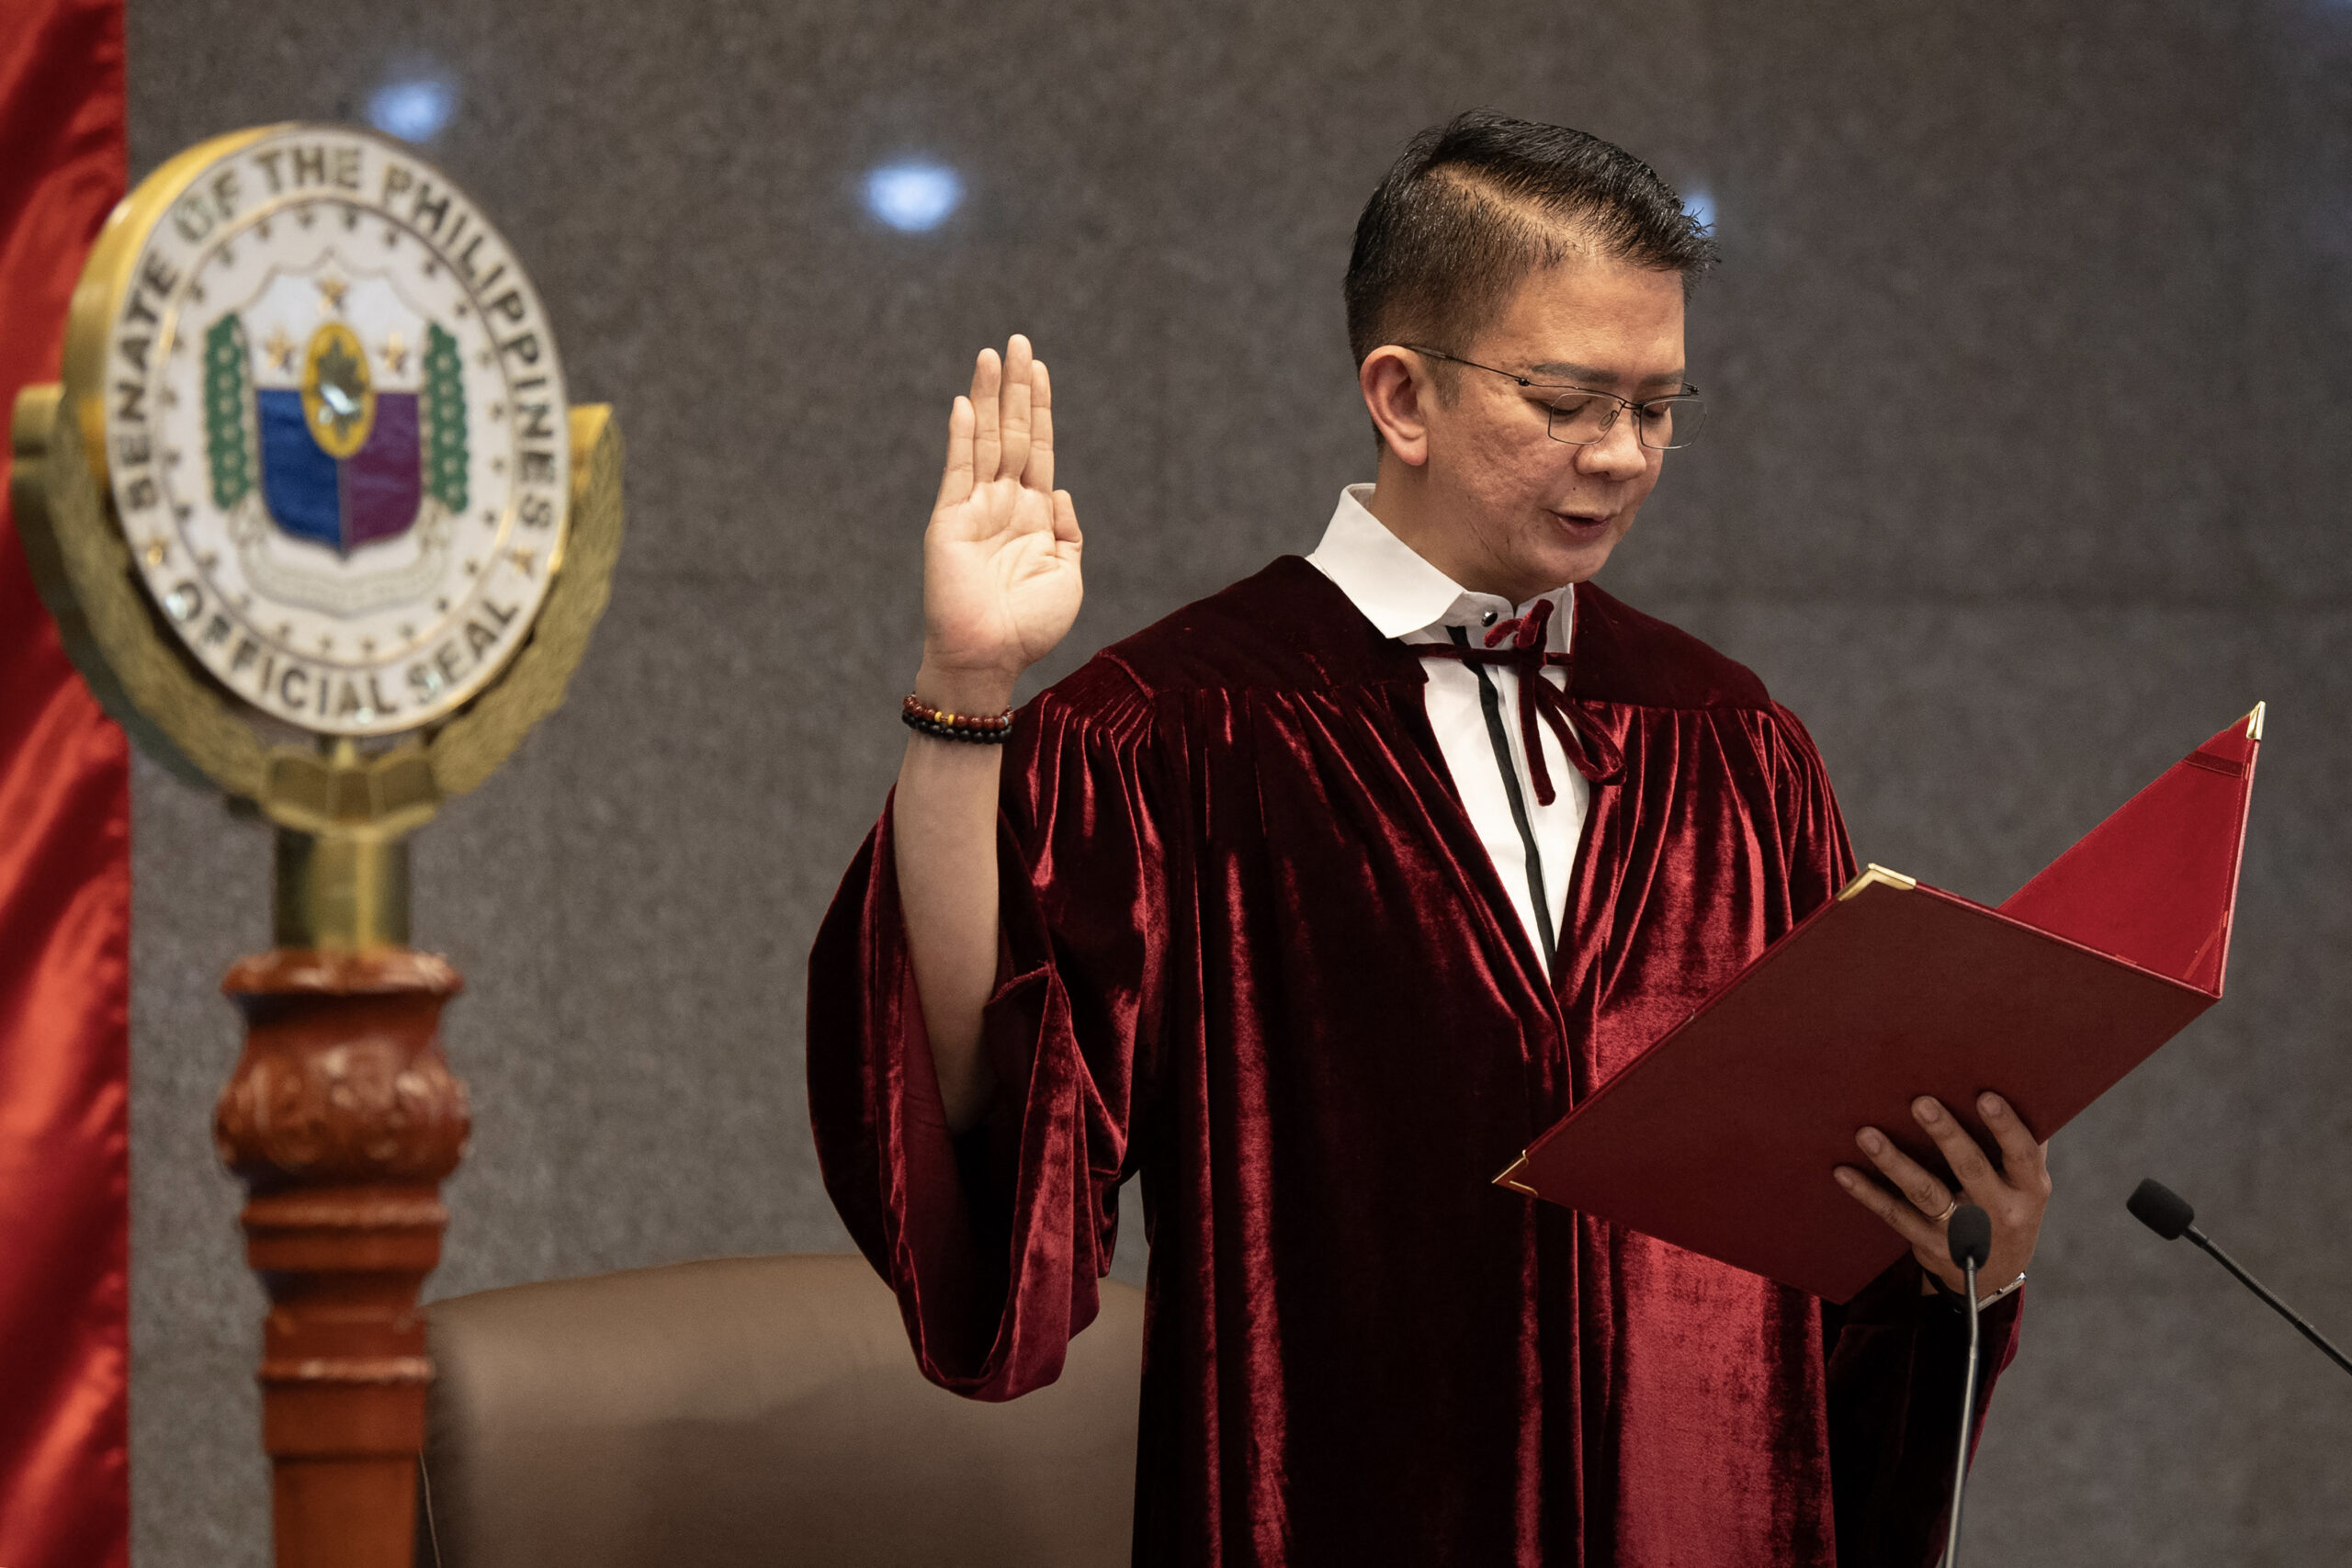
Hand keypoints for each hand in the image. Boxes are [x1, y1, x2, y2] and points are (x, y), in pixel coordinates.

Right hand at [917, 335, 1082, 708]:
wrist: (990, 658)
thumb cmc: (1031, 627)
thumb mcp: (1068, 576)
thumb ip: (1068, 532)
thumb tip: (1062, 493)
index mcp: (1035, 515)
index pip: (1039, 448)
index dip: (1040, 407)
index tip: (1039, 367)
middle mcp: (1004, 503)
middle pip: (1013, 432)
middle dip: (1015, 387)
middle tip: (1017, 340)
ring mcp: (975, 509)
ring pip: (985, 441)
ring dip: (988, 397)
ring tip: (991, 354)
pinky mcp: (949, 521)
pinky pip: (957, 471)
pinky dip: (962, 438)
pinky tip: (966, 404)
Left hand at [1834, 1092, 2051, 1300]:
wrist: (1995, 1273)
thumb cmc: (2008, 1203)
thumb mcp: (2025, 1181)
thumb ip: (2019, 1141)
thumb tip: (2010, 1079)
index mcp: (2029, 1188)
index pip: (2021, 1154)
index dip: (2005, 1126)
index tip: (1985, 1096)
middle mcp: (1999, 1211)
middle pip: (1970, 1170)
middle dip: (1946, 1135)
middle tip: (1920, 1103)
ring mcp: (1962, 1232)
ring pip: (1926, 1194)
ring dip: (1894, 1162)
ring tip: (1866, 1134)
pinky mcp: (1930, 1245)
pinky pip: (1894, 1215)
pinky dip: (1868, 1193)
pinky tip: (1843, 1172)